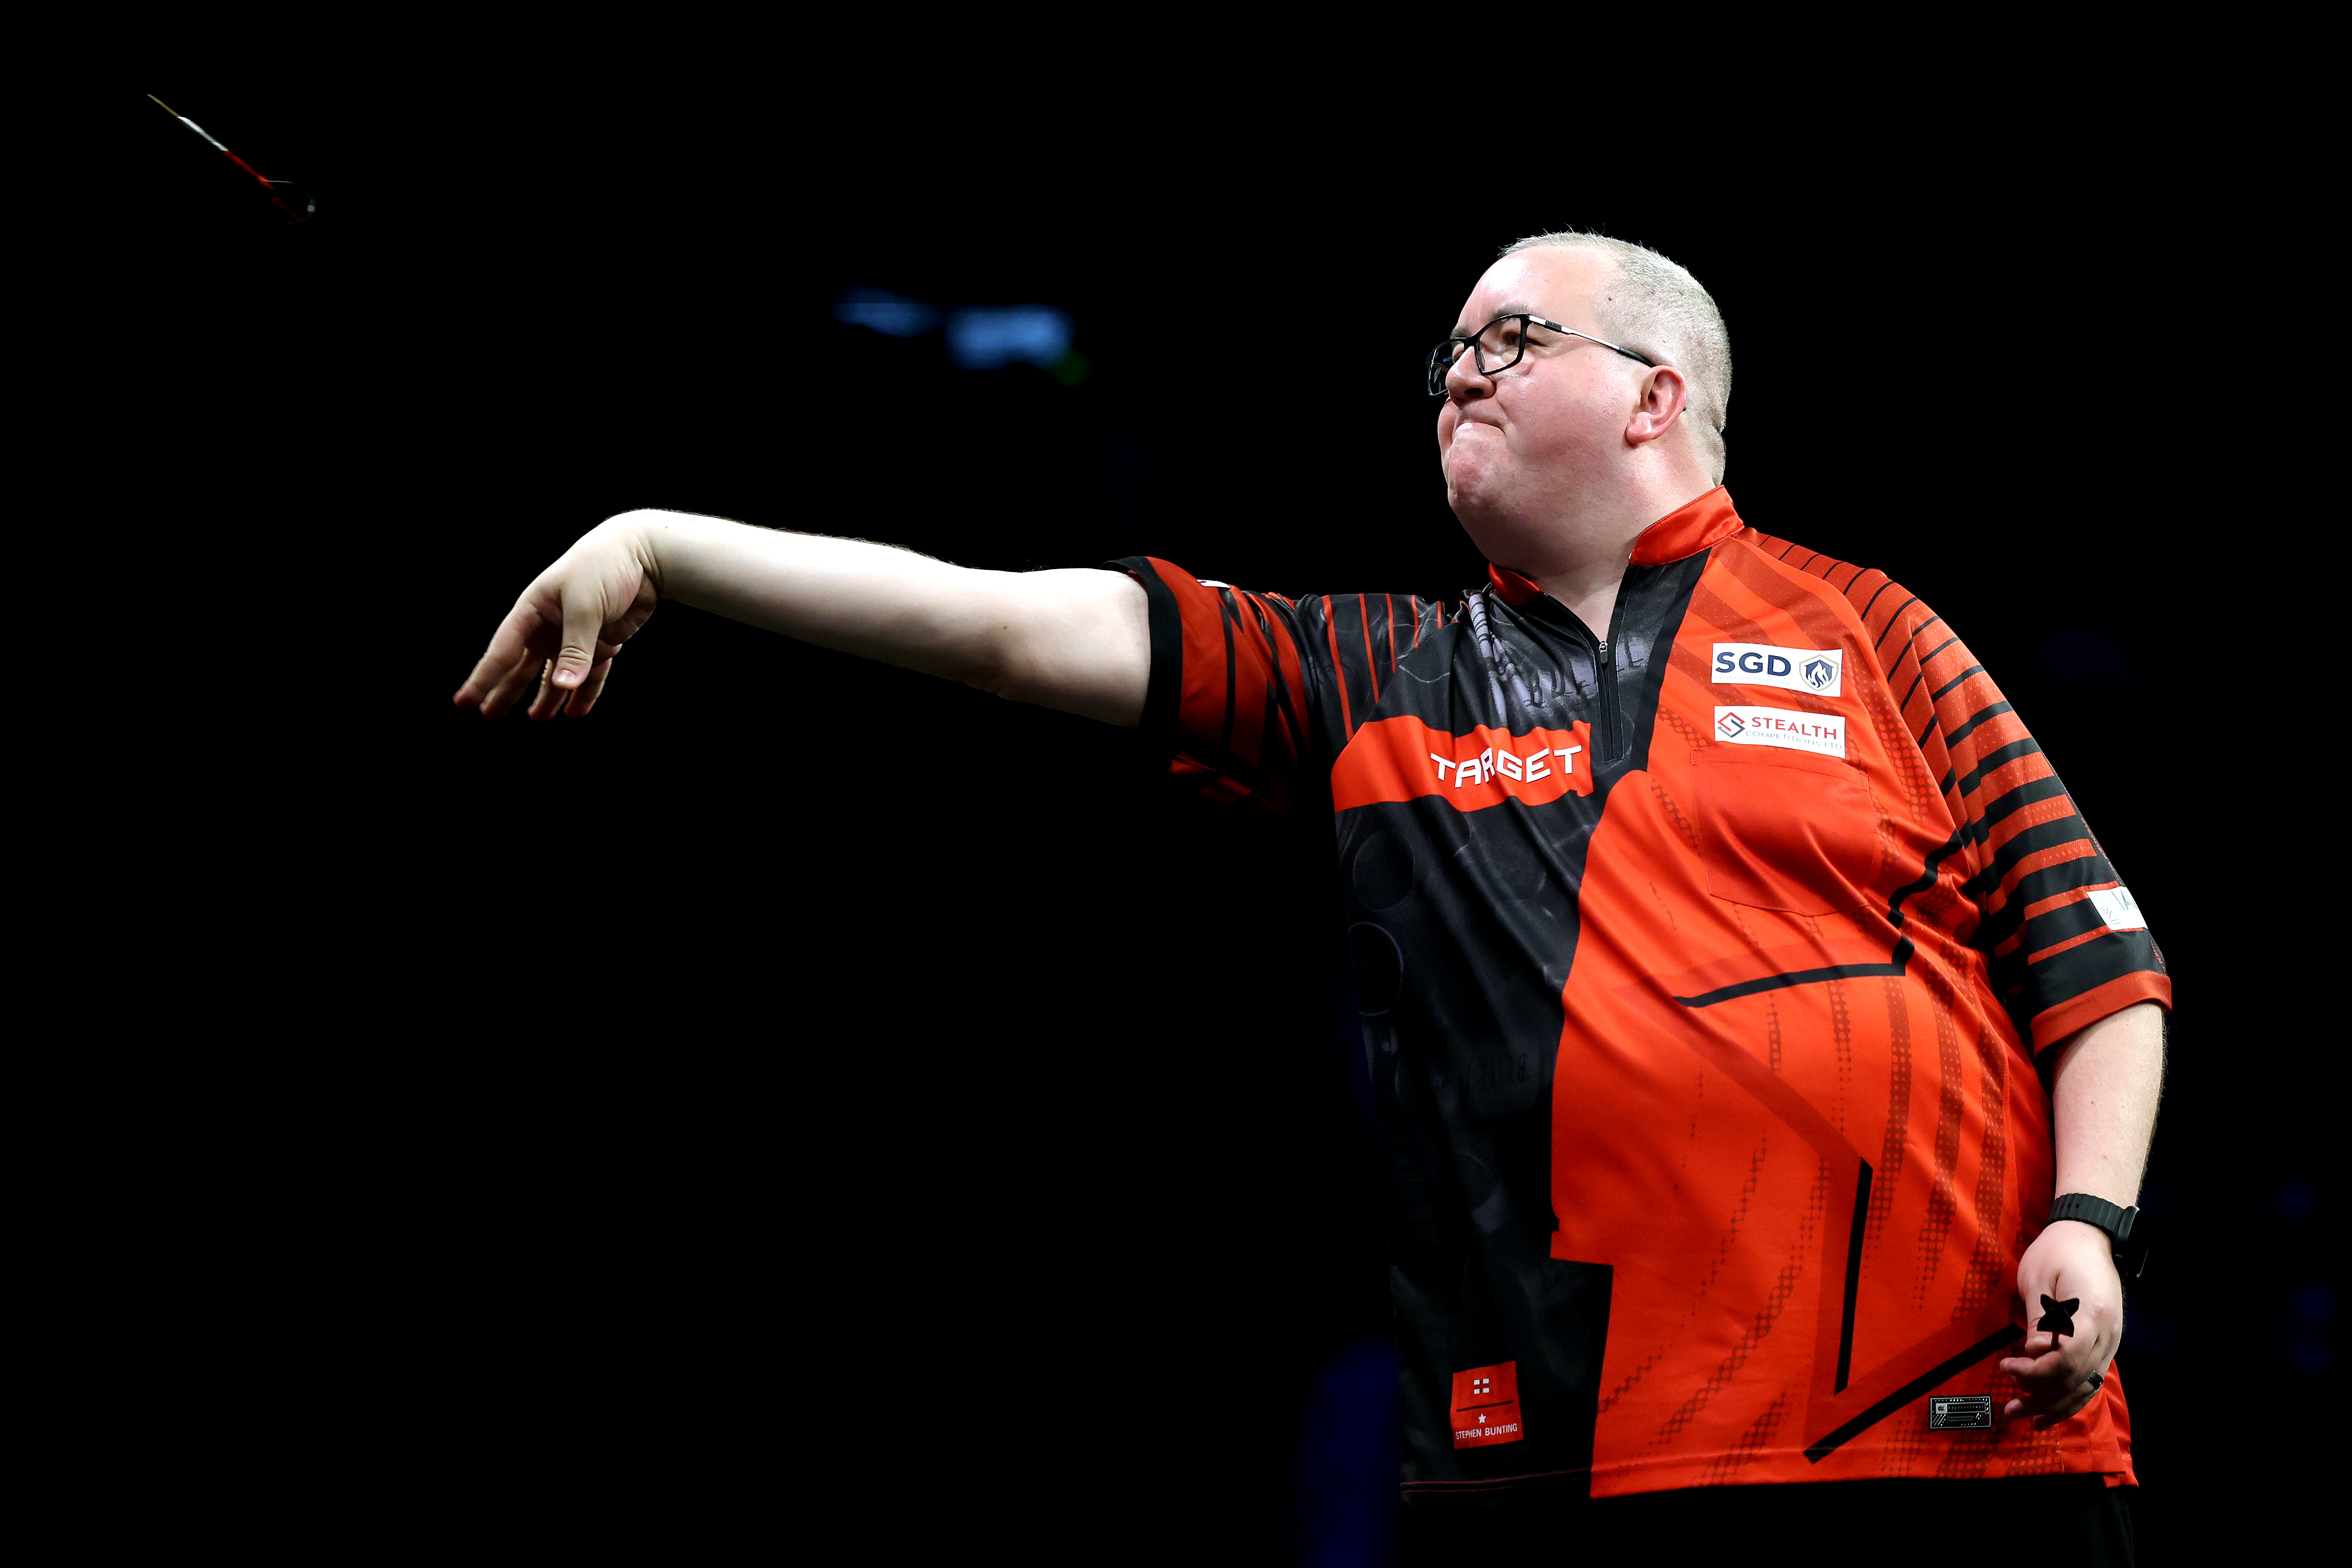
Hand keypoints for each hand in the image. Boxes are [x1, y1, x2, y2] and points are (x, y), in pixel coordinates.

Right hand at [453, 518, 661, 719]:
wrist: (644, 554)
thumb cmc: (604, 568)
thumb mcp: (585, 606)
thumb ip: (575, 648)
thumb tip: (563, 687)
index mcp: (534, 609)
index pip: (502, 649)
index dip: (484, 677)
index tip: (464, 701)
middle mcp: (550, 624)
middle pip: (523, 665)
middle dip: (507, 690)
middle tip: (489, 715)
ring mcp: (575, 634)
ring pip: (556, 673)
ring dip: (547, 696)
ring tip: (538, 718)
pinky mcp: (602, 641)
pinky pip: (590, 674)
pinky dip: (584, 693)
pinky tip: (575, 712)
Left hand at [1998, 1219, 2122, 1427]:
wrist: (2089, 1235)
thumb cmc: (2057, 1251)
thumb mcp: (2038, 1279)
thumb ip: (2039, 1319)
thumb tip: (2033, 1354)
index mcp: (2092, 1313)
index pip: (2068, 1359)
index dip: (2036, 1372)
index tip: (2007, 1367)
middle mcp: (2109, 1333)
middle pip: (2076, 1378)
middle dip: (2039, 1395)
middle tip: (2007, 1403)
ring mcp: (2111, 1341)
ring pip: (2086, 1386)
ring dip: (2053, 1405)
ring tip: (2022, 1416)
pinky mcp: (2106, 1345)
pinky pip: (2091, 1380)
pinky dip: (2070, 1399)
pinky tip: (2049, 1413)